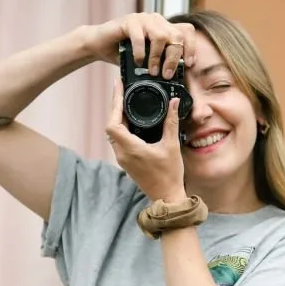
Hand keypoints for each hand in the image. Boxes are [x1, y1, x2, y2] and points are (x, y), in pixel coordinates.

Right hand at [88, 12, 195, 78]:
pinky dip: (140, 52)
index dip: (191, 47)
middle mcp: (156, 20)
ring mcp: (143, 19)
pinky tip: (137, 61)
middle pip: (177, 36)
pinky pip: (140, 36)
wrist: (99, 44)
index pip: (186, 31)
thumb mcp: (146, 60)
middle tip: (167, 75)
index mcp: (164, 27)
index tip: (190, 64)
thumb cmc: (123, 53)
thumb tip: (174, 81)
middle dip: (175, 58)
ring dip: (158, 57)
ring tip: (152, 71)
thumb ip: (160, 64)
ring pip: (161, 35)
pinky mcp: (129, 21)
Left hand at [105, 78, 185, 203]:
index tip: (118, 87)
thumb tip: (174, 102)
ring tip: (125, 102)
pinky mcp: (126, 162)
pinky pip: (118, 141)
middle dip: (115, 107)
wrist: (167, 198)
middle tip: (122, 90)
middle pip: (111, 125)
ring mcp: (123, 159)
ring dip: (118, 117)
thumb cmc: (170, 175)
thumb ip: (171, 122)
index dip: (114, 103)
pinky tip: (130, 121)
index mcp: (131, 148)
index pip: (113, 122)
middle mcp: (122, 154)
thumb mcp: (172, 146)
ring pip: (113, 133)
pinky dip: (122, 128)